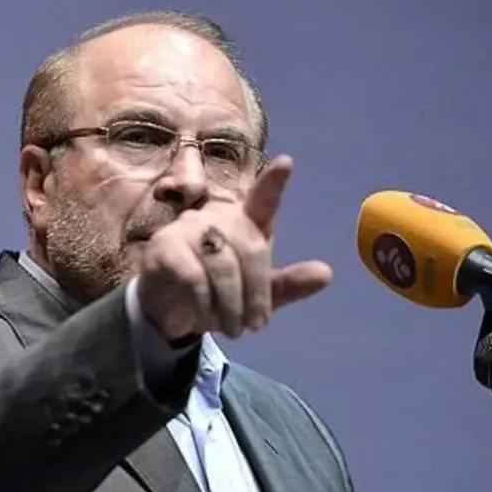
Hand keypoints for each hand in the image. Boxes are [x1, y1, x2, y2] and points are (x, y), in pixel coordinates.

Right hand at [135, 156, 333, 339]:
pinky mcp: (165, 249)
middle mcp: (217, 219)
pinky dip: (205, 302)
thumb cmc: (217, 294)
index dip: (273, 183)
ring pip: (222, 262)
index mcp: (245, 224)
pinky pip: (192, 275)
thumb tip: (326, 274)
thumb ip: (287, 285)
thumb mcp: (256, 296)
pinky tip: (204, 317)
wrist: (169, 313)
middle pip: (250, 247)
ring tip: (234, 328)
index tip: (286, 163)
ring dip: (232, 302)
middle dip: (256, 292)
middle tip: (256, 325)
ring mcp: (188, 229)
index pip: (262, 200)